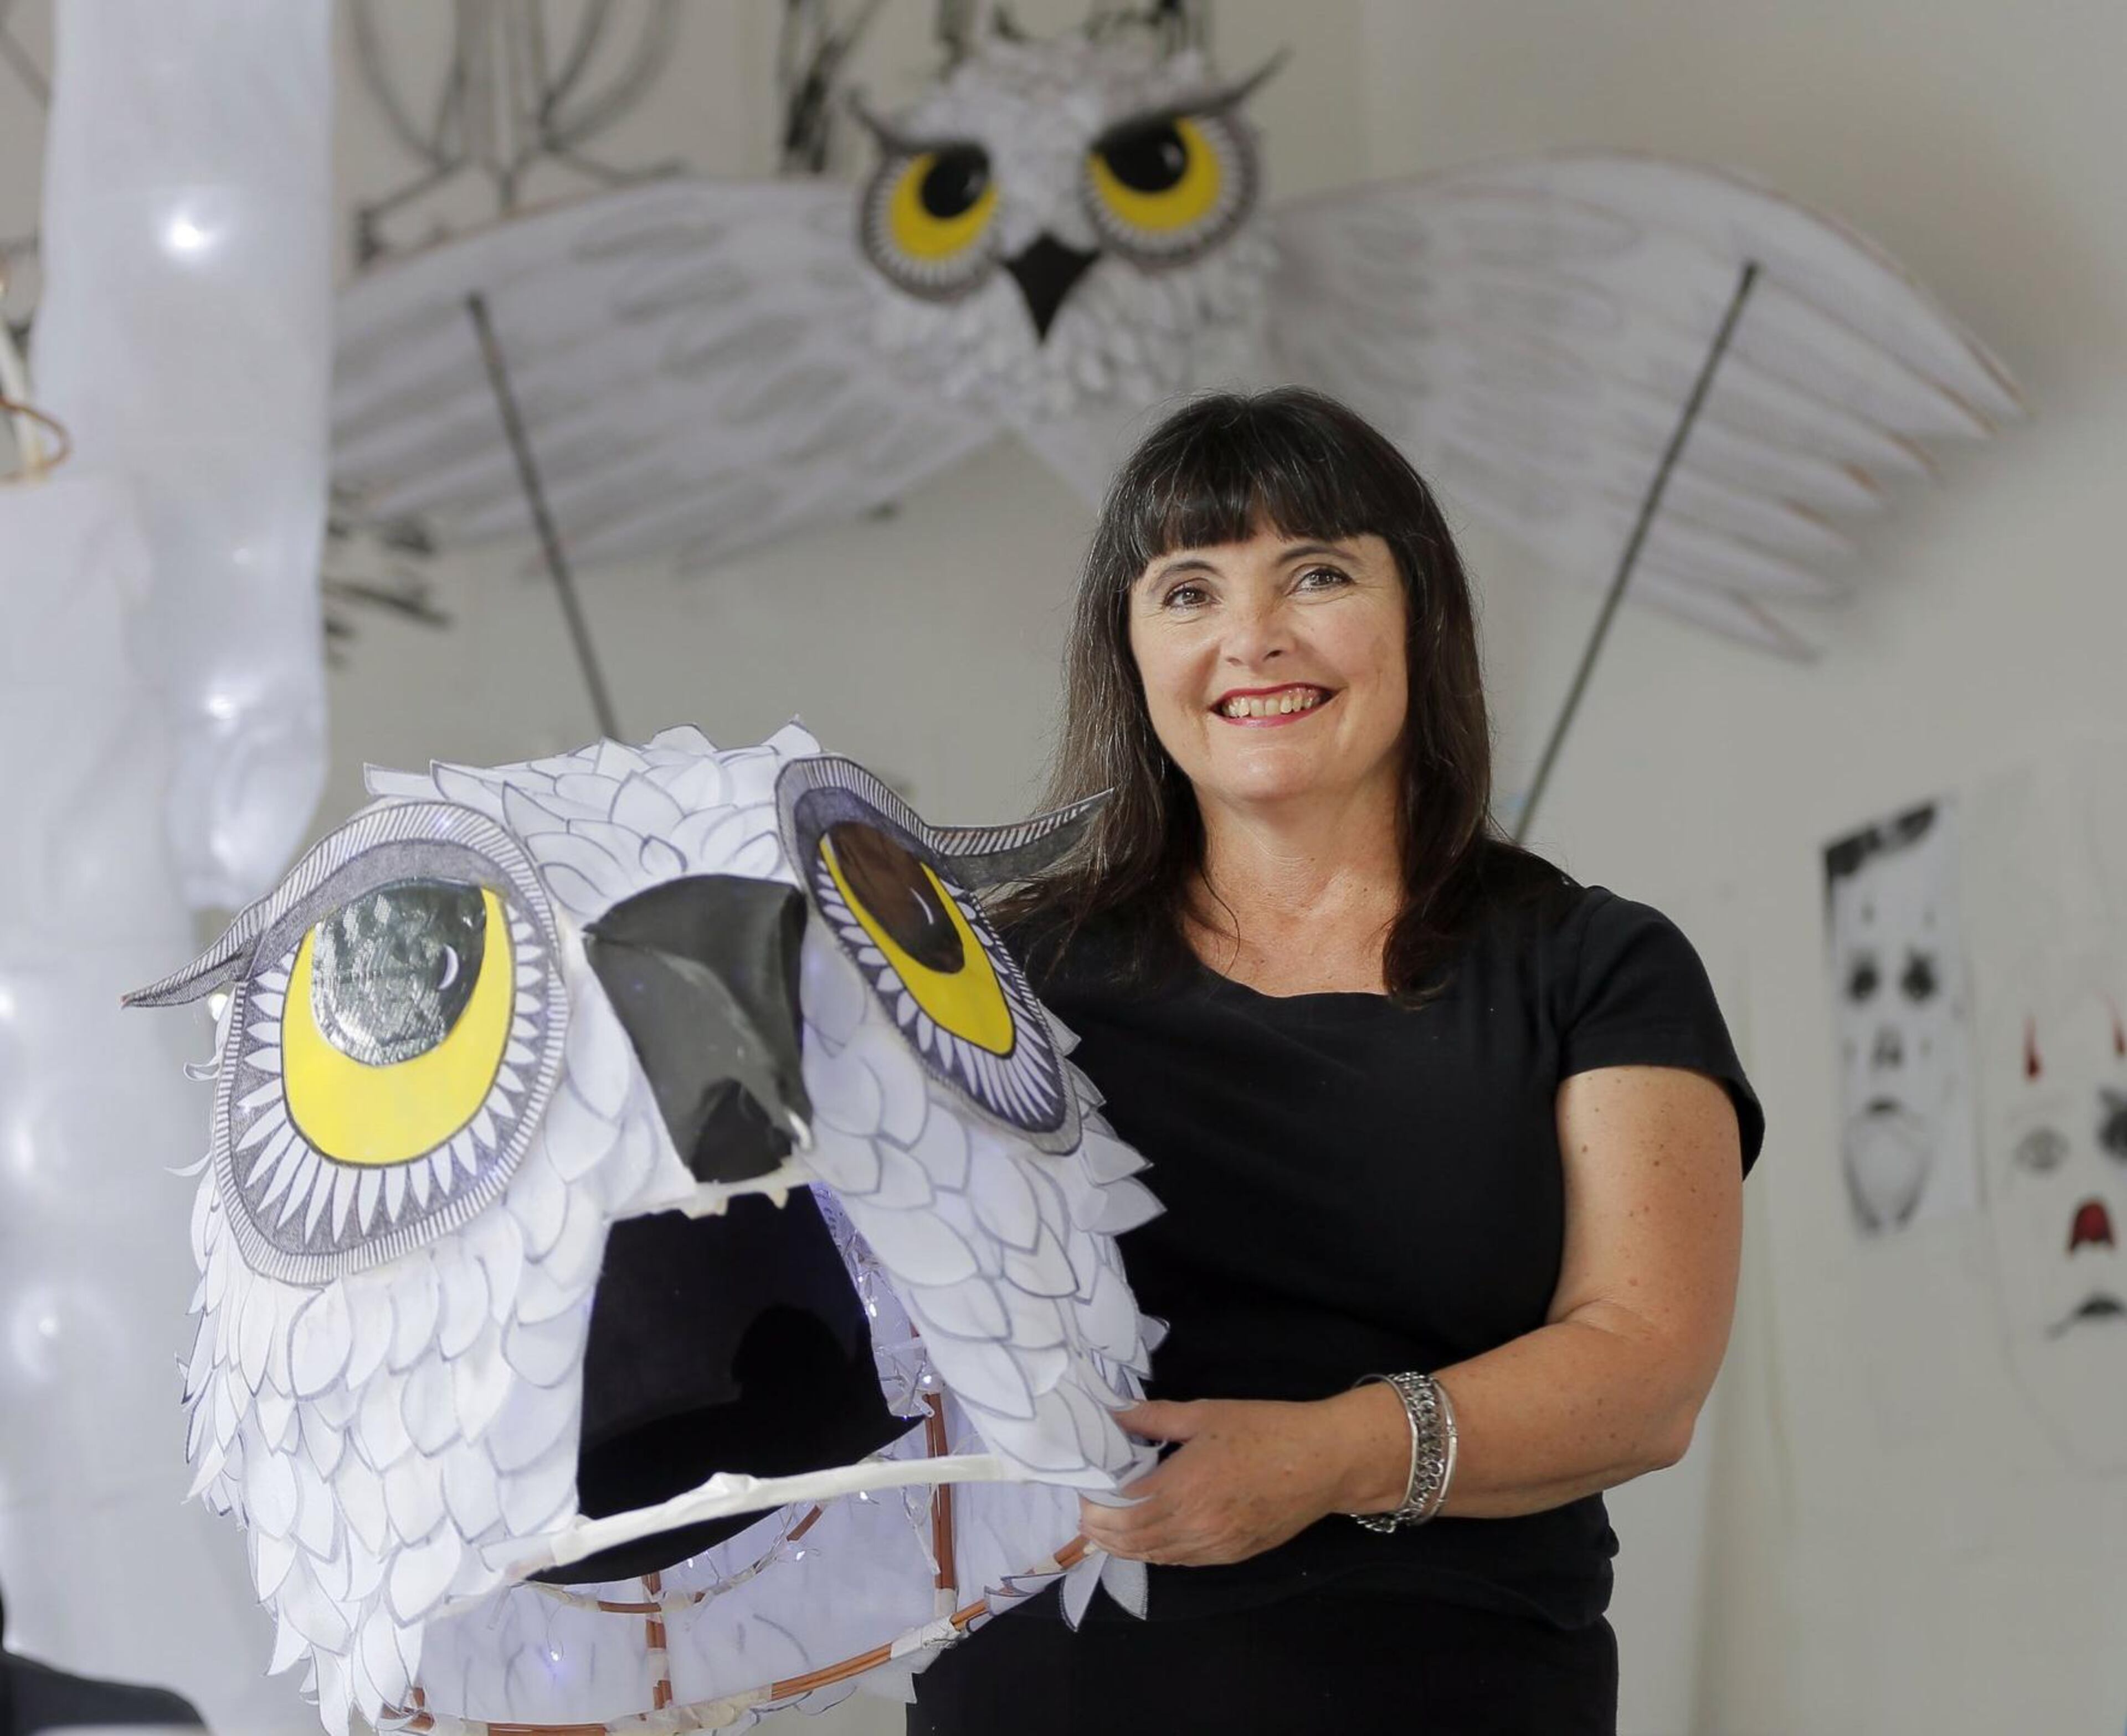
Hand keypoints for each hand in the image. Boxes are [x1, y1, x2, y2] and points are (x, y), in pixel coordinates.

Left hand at [1075, 1397, 1358, 1567]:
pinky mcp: (1233, 1555)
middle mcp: (1195, 1526)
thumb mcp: (1206, 1414)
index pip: (1121, 1512)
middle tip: (1088, 1513)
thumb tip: (1114, 1415)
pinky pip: (1183, 1562)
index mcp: (1183, 1488)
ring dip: (1126, 1547)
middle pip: (1132, 1541)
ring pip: (1156, 1557)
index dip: (1095, 1506)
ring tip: (1108, 1530)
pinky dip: (1158, 1553)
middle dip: (1102, 1531)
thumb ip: (1154, 1418)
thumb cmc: (1265, 1430)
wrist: (1324, 1461)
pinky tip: (1150, 1538)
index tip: (1085, 1490)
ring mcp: (1215, 1546)